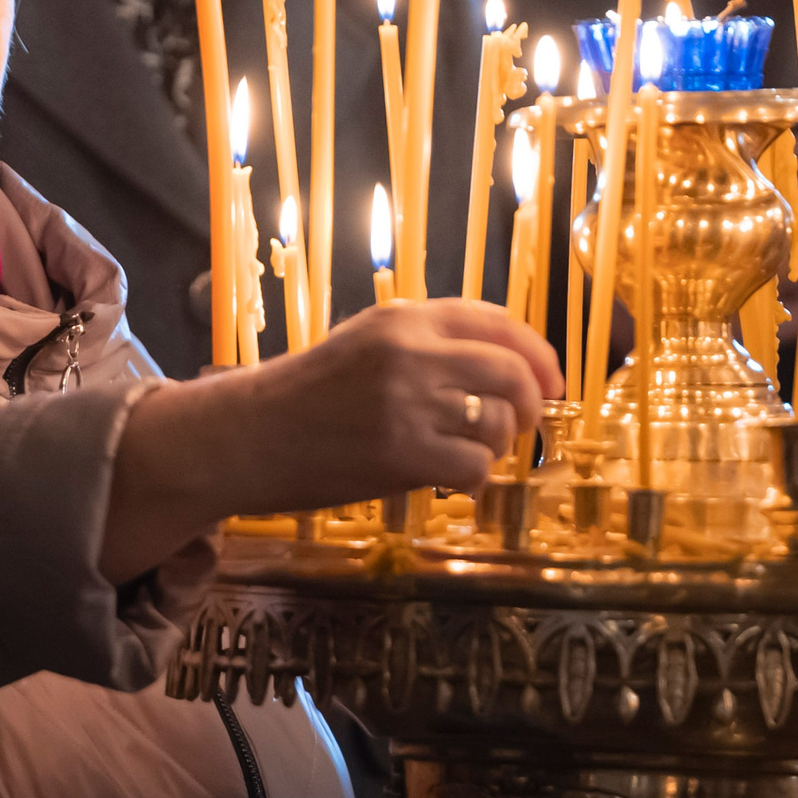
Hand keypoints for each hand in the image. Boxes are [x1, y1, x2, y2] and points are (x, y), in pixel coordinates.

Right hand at [101, 301, 562, 580]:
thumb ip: (425, 346)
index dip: (538, 353)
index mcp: (404, 318)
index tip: (552, 381)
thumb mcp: (364, 345)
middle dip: (531, 404)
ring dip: (494, 446)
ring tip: (462, 454)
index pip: (498, 322)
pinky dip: (472, 478)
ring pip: (498, 422)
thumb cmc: (303, 396)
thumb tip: (503, 367)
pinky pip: (475, 466)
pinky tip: (447, 480)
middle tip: (522, 428)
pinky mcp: (403, 453)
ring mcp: (409, 402)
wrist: (246, 436)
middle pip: (513, 372)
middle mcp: (412, 351)